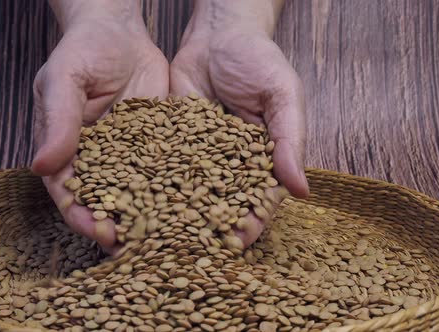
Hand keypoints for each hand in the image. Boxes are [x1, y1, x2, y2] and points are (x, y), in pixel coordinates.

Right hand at [31, 0, 168, 252]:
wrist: (118, 31)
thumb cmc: (81, 52)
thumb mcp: (62, 81)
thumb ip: (57, 122)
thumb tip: (40, 165)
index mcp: (67, 153)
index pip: (71, 194)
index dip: (83, 216)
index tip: (101, 232)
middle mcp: (100, 162)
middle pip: (108, 203)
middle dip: (122, 228)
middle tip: (141, 248)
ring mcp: (130, 157)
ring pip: (141, 195)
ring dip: (153, 218)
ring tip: (172, 238)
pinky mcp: (160, 146)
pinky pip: (169, 171)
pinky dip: (180, 190)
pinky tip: (196, 203)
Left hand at [170, 0, 307, 246]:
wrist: (218, 31)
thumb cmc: (259, 59)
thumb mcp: (283, 95)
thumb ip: (290, 140)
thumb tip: (302, 190)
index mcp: (260, 159)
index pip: (256, 198)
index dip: (249, 221)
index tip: (237, 242)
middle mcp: (227, 163)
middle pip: (218, 203)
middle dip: (207, 228)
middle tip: (192, 252)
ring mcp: (197, 154)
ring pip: (186, 191)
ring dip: (174, 215)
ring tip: (158, 238)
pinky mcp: (170, 140)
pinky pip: (161, 166)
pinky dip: (149, 184)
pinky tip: (135, 202)